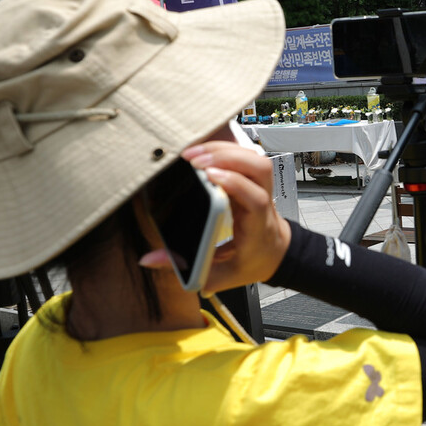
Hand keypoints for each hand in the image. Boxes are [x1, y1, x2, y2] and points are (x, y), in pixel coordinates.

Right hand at [149, 141, 291, 294]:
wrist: (274, 254)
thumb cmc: (251, 262)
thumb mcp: (221, 276)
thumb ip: (188, 270)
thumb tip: (151, 258)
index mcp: (257, 228)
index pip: (256, 199)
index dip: (235, 184)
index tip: (210, 176)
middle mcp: (264, 204)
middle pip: (259, 169)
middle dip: (228, 158)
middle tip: (195, 161)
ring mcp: (262, 189)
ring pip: (254, 158)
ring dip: (224, 150)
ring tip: (194, 154)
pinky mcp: (254, 180)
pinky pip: (246, 157)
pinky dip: (225, 149)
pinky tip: (204, 152)